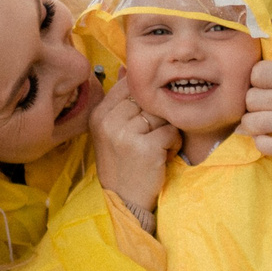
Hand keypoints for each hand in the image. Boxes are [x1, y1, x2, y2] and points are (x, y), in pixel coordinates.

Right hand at [91, 86, 178, 218]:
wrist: (124, 201)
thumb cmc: (122, 164)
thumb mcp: (111, 131)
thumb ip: (118, 101)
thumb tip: (126, 69)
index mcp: (98, 114)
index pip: (128, 86)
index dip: (143, 101)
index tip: (143, 120)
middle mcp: (108, 121)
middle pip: (146, 99)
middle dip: (154, 117)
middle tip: (149, 137)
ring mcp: (125, 134)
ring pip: (160, 114)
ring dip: (165, 130)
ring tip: (155, 147)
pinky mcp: (145, 147)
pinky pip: (170, 130)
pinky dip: (172, 144)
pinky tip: (162, 156)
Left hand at [241, 65, 271, 162]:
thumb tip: (265, 27)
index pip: (259, 72)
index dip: (254, 81)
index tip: (262, 88)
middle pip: (252, 98)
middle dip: (251, 104)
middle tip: (260, 108)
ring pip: (255, 122)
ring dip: (252, 126)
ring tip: (259, 124)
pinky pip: (267, 146)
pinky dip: (261, 143)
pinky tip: (268, 138)